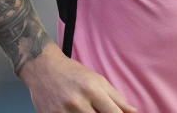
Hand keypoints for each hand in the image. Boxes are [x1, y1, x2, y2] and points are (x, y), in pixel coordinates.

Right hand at [19, 44, 137, 112]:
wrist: (42, 68)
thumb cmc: (73, 73)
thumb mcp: (98, 80)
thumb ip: (117, 98)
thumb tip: (134, 112)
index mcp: (93, 90)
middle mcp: (78, 102)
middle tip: (98, 110)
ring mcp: (62, 111)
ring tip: (86, 109)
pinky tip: (74, 112)